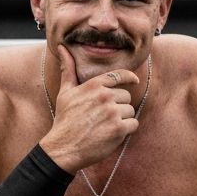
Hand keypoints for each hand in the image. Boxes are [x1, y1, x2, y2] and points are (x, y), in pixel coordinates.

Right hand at [42, 45, 140, 171]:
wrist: (63, 148)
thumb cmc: (64, 120)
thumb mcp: (65, 92)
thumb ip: (68, 70)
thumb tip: (62, 48)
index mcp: (94, 85)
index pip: (119, 75)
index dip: (130, 78)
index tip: (135, 81)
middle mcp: (104, 96)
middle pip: (126, 96)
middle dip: (119, 106)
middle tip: (104, 118)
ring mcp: (112, 113)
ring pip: (130, 111)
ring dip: (123, 119)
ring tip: (106, 126)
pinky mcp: (118, 129)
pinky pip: (133, 124)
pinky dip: (126, 130)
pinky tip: (112, 134)